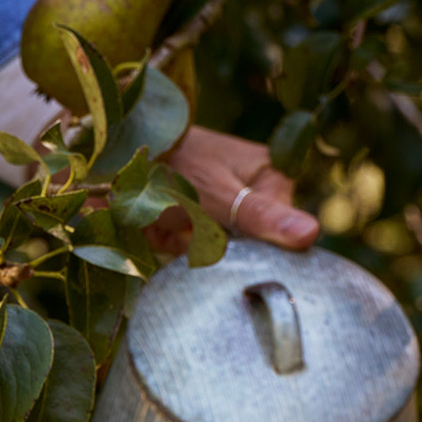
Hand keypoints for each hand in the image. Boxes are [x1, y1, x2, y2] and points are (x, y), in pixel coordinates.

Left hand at [153, 125, 318, 253]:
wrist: (109, 163)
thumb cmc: (169, 163)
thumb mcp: (216, 192)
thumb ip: (260, 217)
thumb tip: (312, 234)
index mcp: (270, 177)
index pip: (285, 231)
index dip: (265, 249)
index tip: (240, 251)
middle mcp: (253, 197)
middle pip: (260, 247)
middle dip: (232, 254)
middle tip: (201, 239)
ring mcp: (226, 215)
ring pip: (232, 256)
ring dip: (206, 257)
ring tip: (181, 234)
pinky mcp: (200, 231)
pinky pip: (206, 259)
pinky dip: (189, 258)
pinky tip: (172, 241)